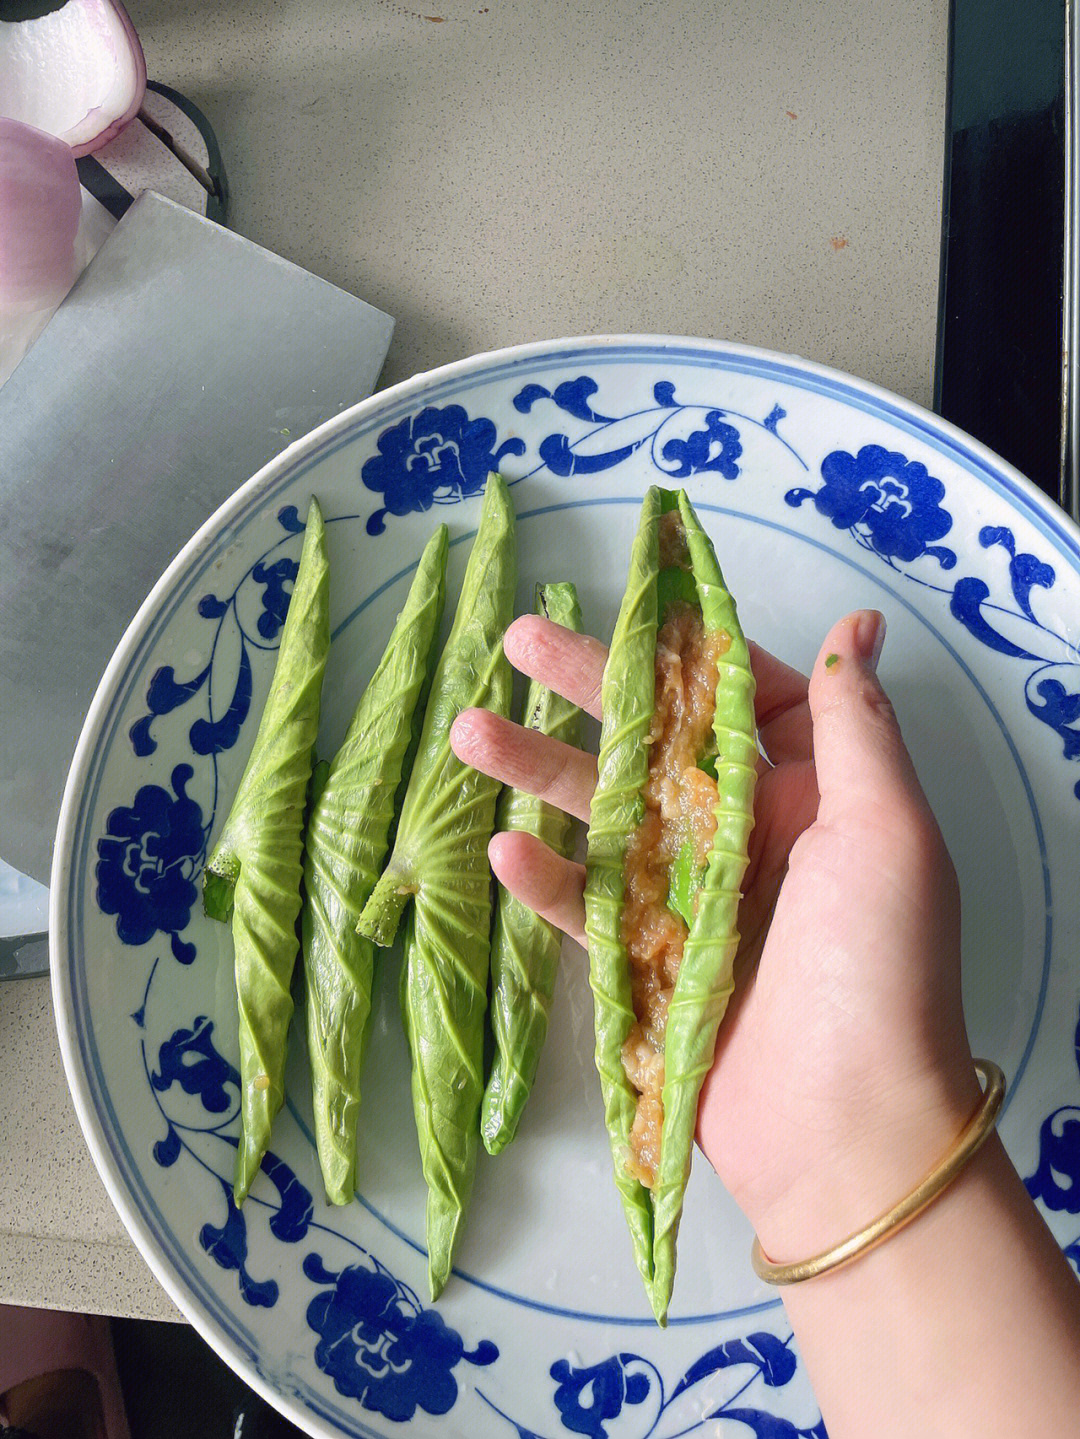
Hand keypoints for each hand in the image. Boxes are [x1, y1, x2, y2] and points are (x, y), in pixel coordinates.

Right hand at [450, 610, 980, 1257]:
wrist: (847, 1133)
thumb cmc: (879, 967)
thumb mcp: (884, 829)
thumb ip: (856, 724)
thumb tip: (859, 625)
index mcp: (816, 798)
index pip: (746, 700)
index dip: (690, 655)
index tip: (632, 610)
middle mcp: (753, 838)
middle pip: (658, 744)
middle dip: (589, 692)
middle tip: (516, 642)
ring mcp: (695, 900)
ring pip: (607, 817)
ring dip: (541, 773)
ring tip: (469, 731)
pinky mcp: (651, 962)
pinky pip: (590, 907)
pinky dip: (549, 879)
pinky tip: (505, 848)